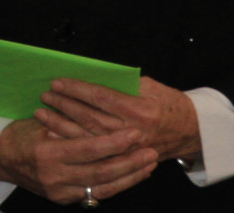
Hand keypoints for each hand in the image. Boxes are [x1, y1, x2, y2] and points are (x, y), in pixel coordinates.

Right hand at [0, 118, 156, 204]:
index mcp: (48, 153)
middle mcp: (55, 176)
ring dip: (128, 178)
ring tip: (148, 166)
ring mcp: (59, 192)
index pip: (89, 150)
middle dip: (129, 164)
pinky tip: (131, 177)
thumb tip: (103, 113)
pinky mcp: (63, 199)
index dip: (114, 143)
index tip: (134, 133)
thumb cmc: (21, 134)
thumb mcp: (42, 122)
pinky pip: (95, 195)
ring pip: (102, 188)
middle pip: (101, 173)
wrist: (0, 159)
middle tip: (151, 152)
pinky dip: (115, 186)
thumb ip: (70, 123)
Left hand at [41, 76, 202, 163]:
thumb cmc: (168, 103)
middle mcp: (132, 132)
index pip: (101, 97)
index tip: (58, 82)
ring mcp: (128, 149)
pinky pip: (94, 152)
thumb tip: (91, 75)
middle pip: (90, 118)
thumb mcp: (150, 86)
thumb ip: (122, 82)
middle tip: (45, 95)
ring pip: (88, 138)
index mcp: (140, 110)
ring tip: (43, 112)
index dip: (77, 89)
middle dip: (64, 106)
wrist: (190, 132)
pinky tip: (55, 134)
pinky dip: (72, 143)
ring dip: (62, 124)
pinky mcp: (124, 159)